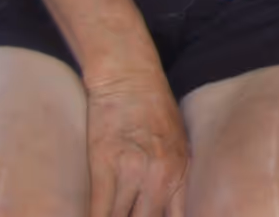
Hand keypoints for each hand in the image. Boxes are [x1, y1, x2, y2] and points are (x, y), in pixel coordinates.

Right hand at [85, 71, 188, 216]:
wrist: (129, 75)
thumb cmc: (151, 109)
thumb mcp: (175, 145)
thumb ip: (172, 179)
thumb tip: (164, 210)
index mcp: (180, 173)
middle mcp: (162, 177)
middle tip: (124, 215)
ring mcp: (133, 171)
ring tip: (111, 213)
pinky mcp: (105, 164)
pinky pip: (98, 210)